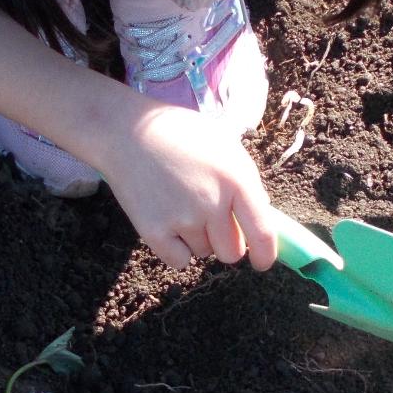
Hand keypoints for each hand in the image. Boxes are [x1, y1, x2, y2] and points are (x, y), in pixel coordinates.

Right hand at [98, 105, 281, 270]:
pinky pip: (178, 260)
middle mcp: (213, 203)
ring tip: (179, 205)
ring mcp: (183, 219)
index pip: (263, 233)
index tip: (261, 261)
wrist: (127, 131)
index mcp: (237, 179)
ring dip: (197, 238)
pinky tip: (166, 221)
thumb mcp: (224, 145)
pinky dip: (175, 248)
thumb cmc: (180, 134)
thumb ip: (245, 181)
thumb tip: (261, 215)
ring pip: (203, 252)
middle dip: (225, 241)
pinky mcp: (154, 231)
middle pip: (231, 252)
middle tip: (210, 220)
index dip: (265, 254)